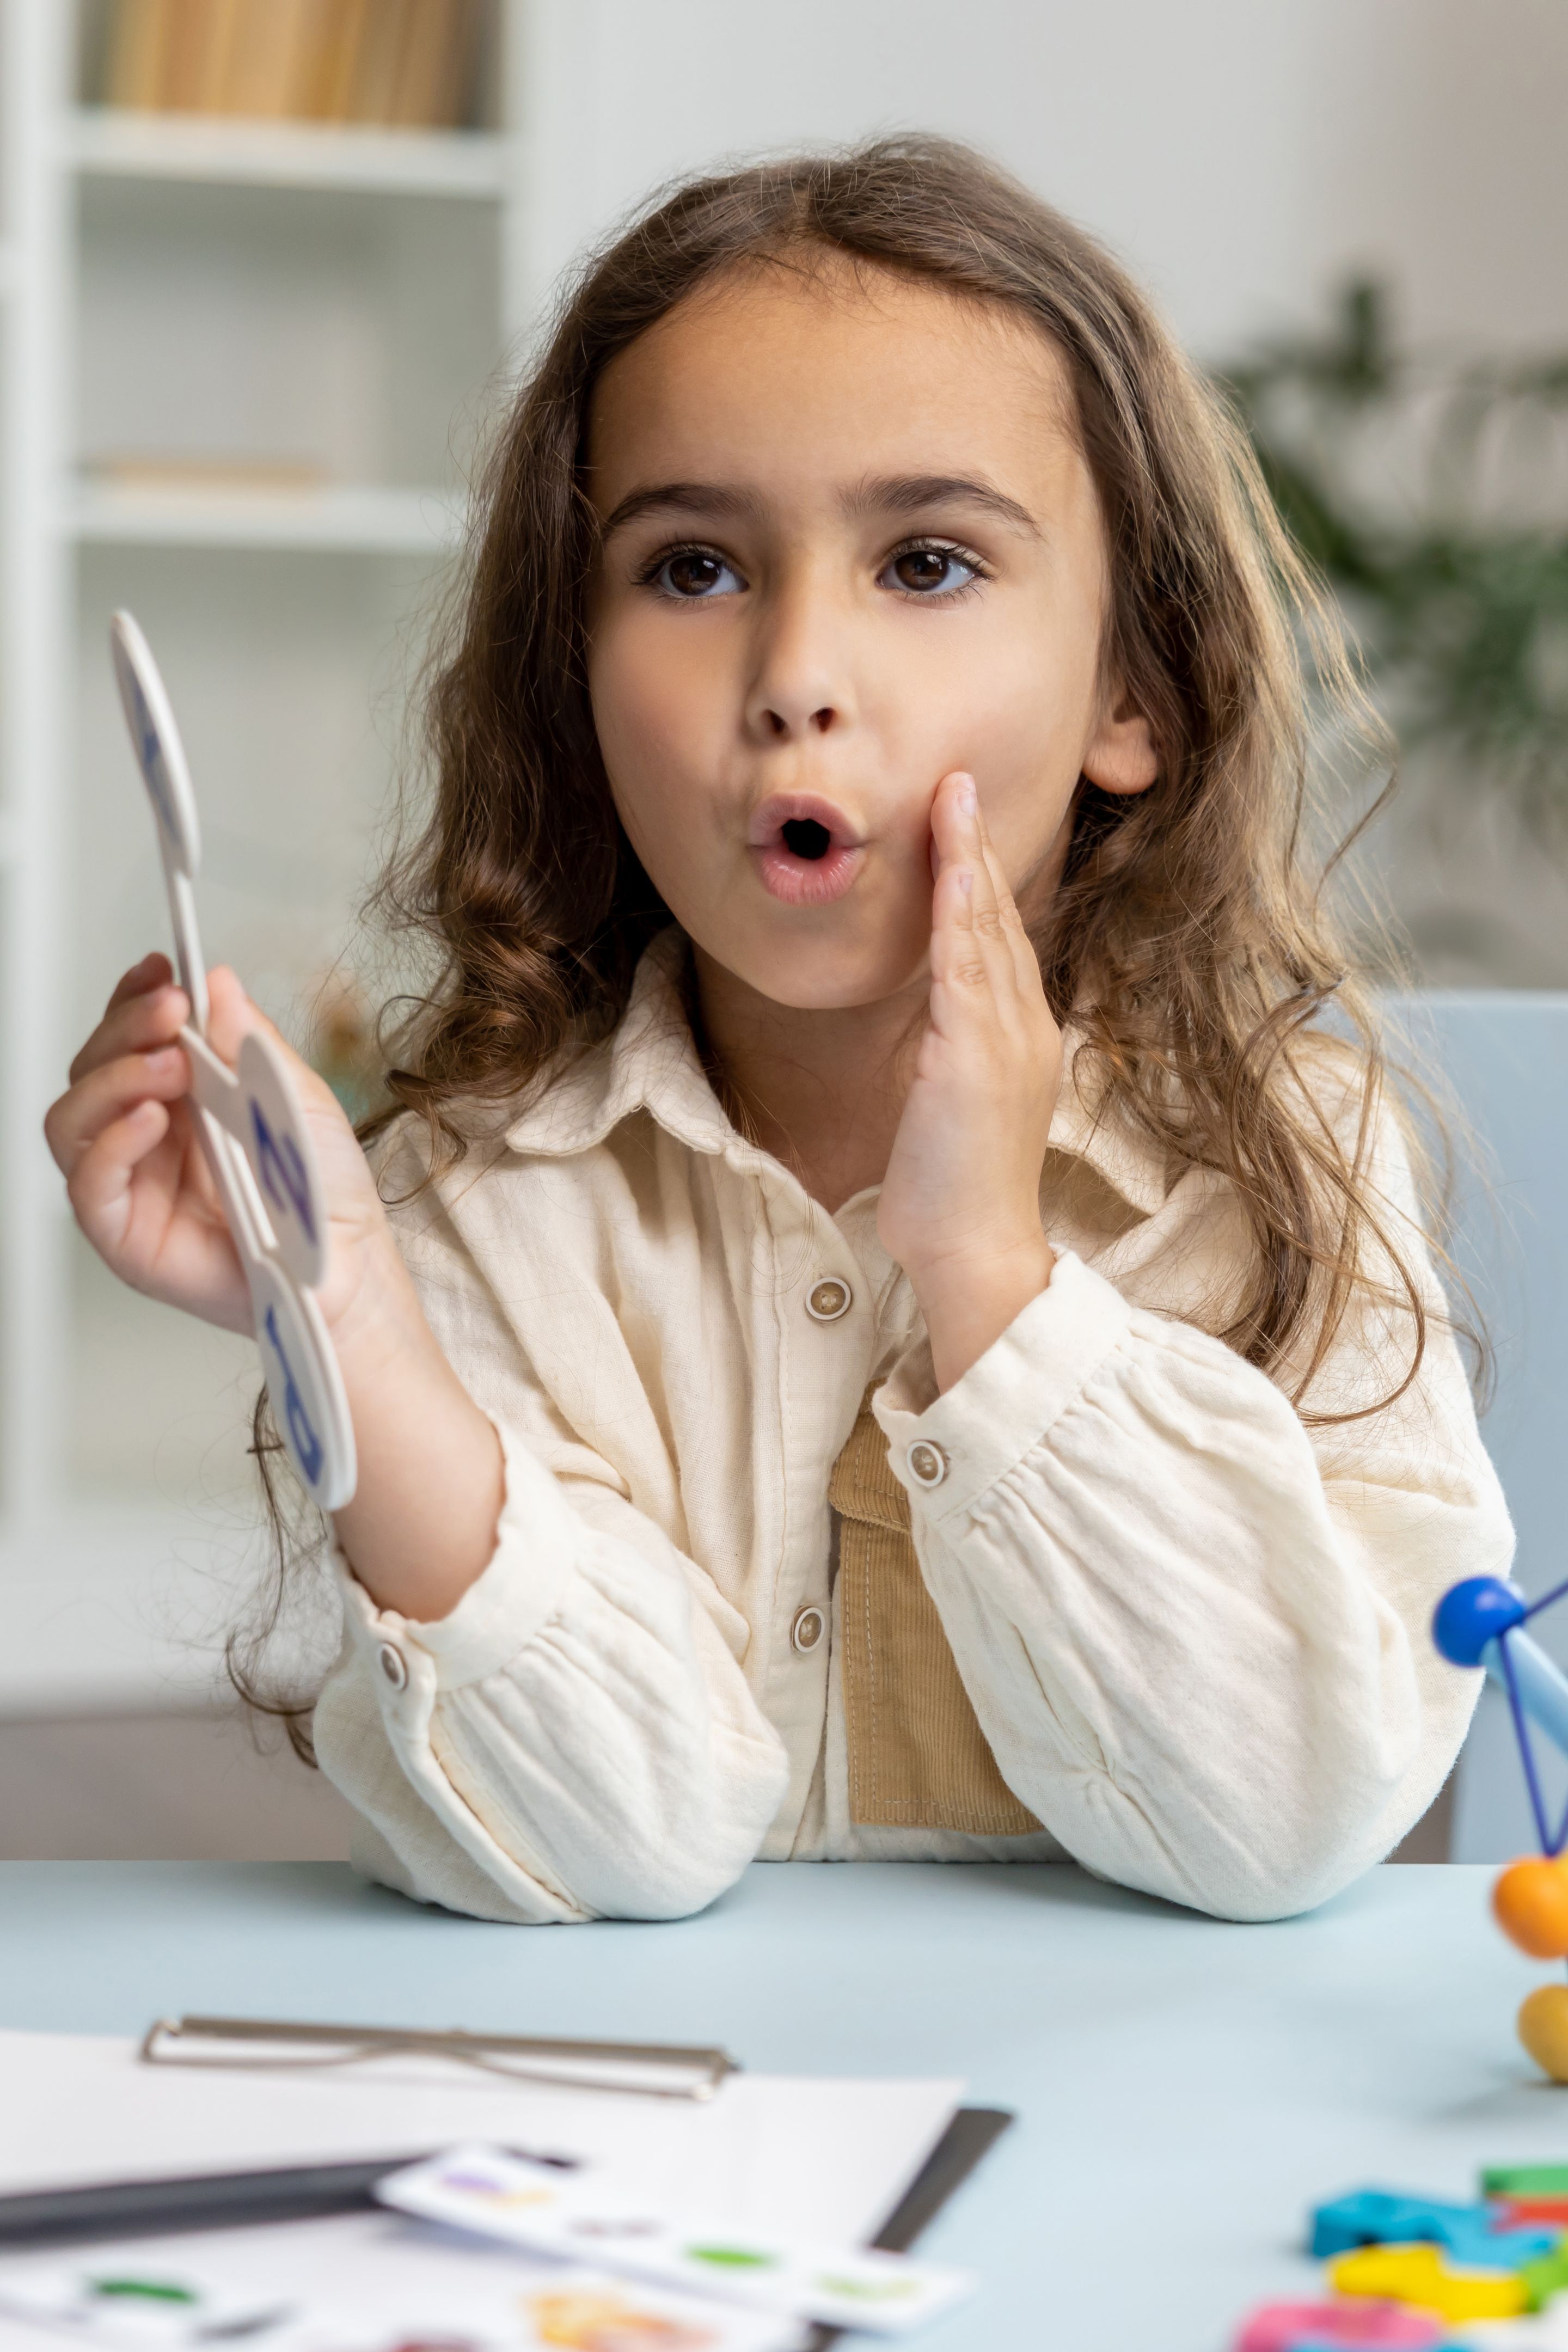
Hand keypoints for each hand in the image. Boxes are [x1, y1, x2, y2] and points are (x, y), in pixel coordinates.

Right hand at [45, 952, 396, 1345]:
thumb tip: (218, 982)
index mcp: (182, 1096)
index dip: (134, 999)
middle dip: (124, 1029)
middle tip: (169, 1012)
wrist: (345, 1265)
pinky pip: (87, 1183)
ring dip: (113, 1079)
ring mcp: (130, 1183)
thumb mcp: (294, 1095)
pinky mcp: (123, 1233)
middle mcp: (145, 1135)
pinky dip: (113, 1142)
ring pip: (72, 1118)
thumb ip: (249, 1043)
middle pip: (92, 1067)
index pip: (130, 1037)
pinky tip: (150, 1120)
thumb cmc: (321, 1190)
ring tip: (168, 1067)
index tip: (161, 969)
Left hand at [878, 773, 1061, 1391]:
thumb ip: (950, 1058)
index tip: (961, 825)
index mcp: (1020, 1039)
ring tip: (953, 798)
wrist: (977, 1253)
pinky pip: (968, 971)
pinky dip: (960, 917)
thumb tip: (932, 1039)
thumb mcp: (953, 1108)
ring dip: (968, 861)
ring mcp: (1006, 1041)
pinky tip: (949, 872)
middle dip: (977, 848)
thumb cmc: (955, 1193)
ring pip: (986, 931)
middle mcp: (1025, 1029)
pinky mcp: (977, 1059)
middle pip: (999, 920)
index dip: (980, 879)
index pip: (999, 941)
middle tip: (960, 781)